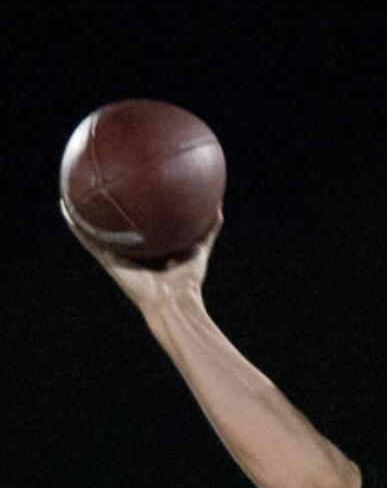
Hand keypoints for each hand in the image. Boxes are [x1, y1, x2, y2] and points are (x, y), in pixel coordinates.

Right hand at [62, 199, 220, 312]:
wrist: (174, 303)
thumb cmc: (188, 283)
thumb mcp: (200, 249)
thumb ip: (208, 229)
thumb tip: (218, 206)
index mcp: (148, 248)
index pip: (138, 224)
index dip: (132, 208)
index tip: (127, 187)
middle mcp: (130, 251)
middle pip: (115, 224)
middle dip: (107, 206)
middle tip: (98, 184)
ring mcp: (117, 256)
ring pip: (96, 230)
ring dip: (84, 212)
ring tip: (72, 192)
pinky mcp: (108, 261)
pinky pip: (88, 240)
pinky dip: (76, 225)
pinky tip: (65, 207)